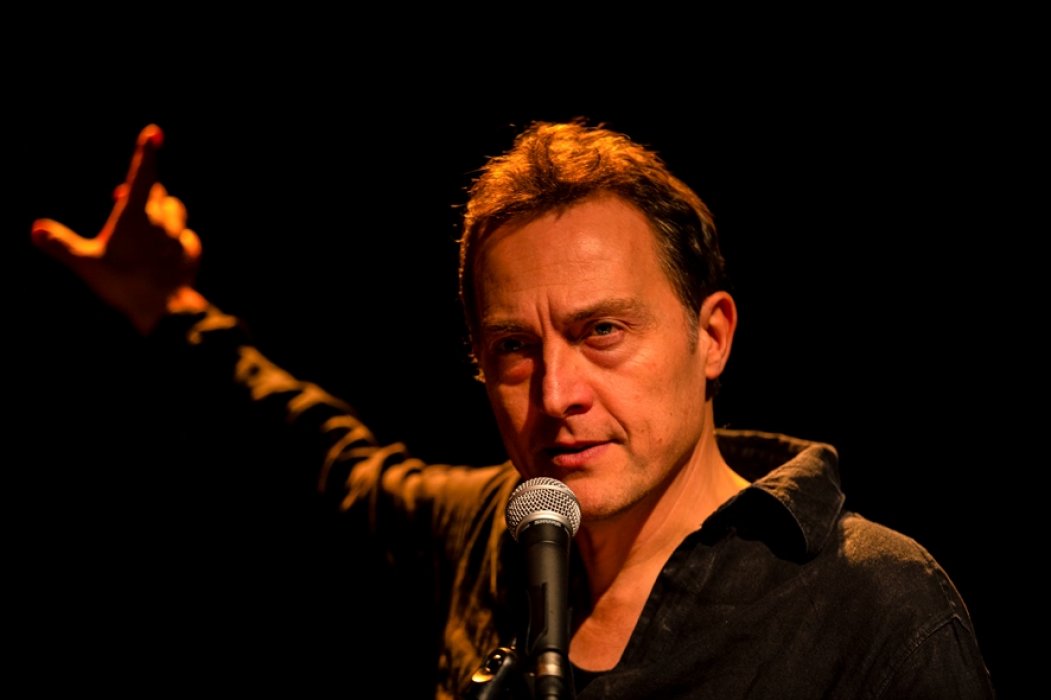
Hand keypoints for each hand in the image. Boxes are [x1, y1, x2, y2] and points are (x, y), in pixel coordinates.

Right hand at [31, 124, 206, 333]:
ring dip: (166, 212)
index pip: (143, 175)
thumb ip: (61, 245)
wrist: (163, 311)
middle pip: (160, 195)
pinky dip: (178, 238)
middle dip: (148, 192)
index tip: (154, 132)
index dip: (146, 152)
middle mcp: (162, 222)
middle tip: (129, 196)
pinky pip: (188, 239)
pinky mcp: (192, 256)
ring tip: (153, 219)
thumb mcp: (86, 264)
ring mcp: (180, 239)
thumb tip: (35, 230)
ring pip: (177, 213)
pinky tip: (170, 247)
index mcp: (137, 216)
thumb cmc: (123, 283)